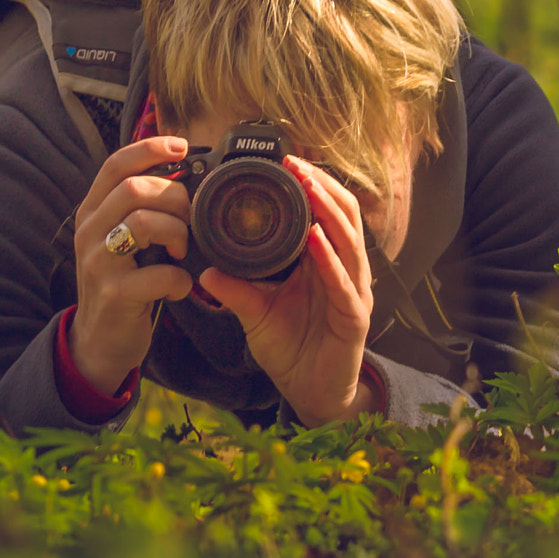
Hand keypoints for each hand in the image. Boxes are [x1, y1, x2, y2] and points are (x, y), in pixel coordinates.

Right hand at [69, 137, 194, 394]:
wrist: (99, 340)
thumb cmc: (123, 281)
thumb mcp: (121, 238)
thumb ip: (141, 208)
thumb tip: (186, 175)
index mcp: (93, 211)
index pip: (116, 164)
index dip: (150, 148)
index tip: (182, 146)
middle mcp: (89, 231)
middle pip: (135, 189)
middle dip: (174, 199)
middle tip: (188, 221)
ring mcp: (99, 263)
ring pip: (144, 223)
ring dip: (177, 234)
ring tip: (181, 252)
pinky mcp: (114, 294)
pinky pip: (160, 275)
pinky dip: (180, 279)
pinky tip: (177, 287)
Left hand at [196, 158, 377, 425]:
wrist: (313, 394)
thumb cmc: (293, 350)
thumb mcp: (257, 313)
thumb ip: (235, 290)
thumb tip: (203, 268)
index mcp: (325, 263)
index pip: (327, 213)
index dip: (313, 185)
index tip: (286, 162)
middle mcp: (346, 271)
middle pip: (345, 216)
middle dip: (323, 187)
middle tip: (296, 164)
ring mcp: (354, 293)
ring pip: (350, 241)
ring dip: (329, 211)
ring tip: (308, 186)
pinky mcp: (355, 318)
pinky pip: (344, 283)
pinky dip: (330, 258)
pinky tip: (315, 238)